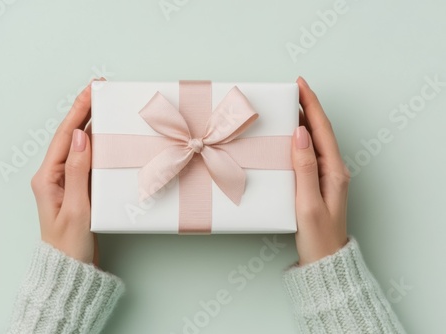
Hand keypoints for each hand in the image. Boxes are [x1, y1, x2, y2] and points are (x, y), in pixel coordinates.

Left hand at [30, 80, 100, 265]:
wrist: (71, 268)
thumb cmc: (70, 244)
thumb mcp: (75, 208)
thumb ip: (78, 172)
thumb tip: (81, 137)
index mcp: (48, 177)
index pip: (65, 137)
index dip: (78, 111)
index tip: (91, 91)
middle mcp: (55, 175)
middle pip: (70, 136)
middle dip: (84, 110)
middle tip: (99, 89)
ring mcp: (67, 181)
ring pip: (80, 145)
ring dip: (91, 123)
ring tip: (104, 105)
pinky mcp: (79, 188)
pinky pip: (88, 159)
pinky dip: (98, 144)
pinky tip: (107, 134)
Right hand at [292, 77, 349, 265]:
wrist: (324, 260)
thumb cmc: (318, 236)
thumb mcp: (308, 203)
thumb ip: (304, 168)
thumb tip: (300, 134)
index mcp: (333, 170)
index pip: (322, 130)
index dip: (311, 105)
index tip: (300, 84)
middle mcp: (332, 169)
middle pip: (319, 131)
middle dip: (306, 107)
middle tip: (290, 90)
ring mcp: (324, 176)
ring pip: (313, 141)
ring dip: (302, 121)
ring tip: (287, 107)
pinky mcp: (315, 183)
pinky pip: (307, 154)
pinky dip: (297, 140)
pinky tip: (287, 138)